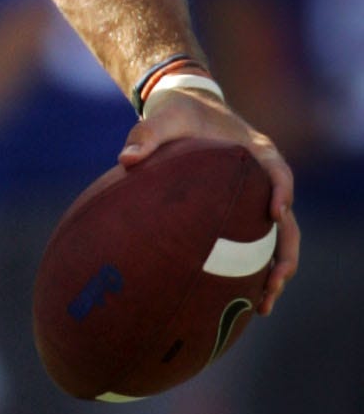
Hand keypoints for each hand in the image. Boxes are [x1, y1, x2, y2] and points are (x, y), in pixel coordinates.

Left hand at [122, 90, 298, 311]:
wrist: (185, 107)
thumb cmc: (177, 113)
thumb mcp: (163, 117)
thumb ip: (146, 135)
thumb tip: (126, 160)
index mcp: (256, 151)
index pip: (278, 173)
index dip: (281, 193)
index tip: (276, 214)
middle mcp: (265, 177)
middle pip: (287, 220)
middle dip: (285, 252)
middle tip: (275, 282)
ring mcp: (257, 196)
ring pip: (278, 239)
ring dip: (275, 270)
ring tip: (263, 305)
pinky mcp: (244, 211)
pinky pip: (256, 242)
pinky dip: (253, 269)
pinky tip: (240, 299)